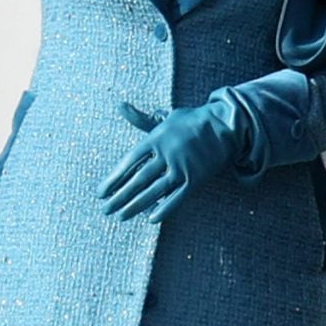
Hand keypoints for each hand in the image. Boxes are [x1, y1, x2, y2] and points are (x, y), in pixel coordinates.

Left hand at [98, 100, 245, 222]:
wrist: (224, 126)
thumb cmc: (190, 122)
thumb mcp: (164, 118)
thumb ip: (140, 119)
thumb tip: (120, 105)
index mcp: (155, 139)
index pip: (129, 162)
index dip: (114, 179)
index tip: (100, 193)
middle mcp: (166, 154)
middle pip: (139, 179)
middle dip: (120, 196)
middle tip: (105, 210)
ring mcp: (181, 168)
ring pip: (155, 191)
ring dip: (136, 205)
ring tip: (121, 216)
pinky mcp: (195, 179)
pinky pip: (178, 197)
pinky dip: (165, 208)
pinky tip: (151, 219)